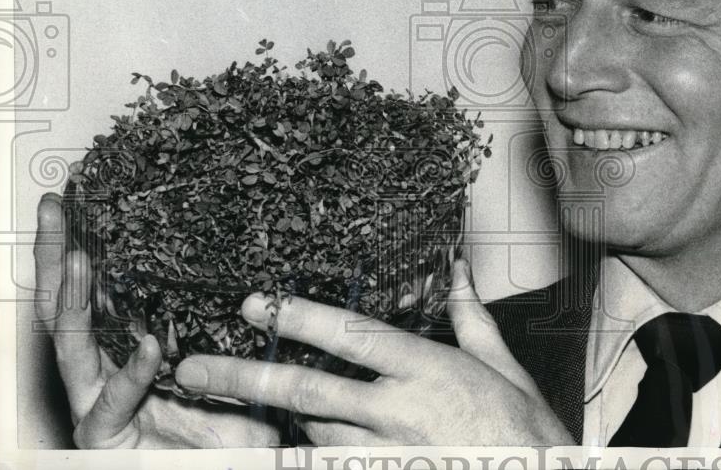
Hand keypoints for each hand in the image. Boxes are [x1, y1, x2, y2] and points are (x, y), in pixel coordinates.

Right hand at [34, 193, 281, 447]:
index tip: (80, 203)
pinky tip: (149, 348)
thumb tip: (260, 277)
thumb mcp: (235, 360)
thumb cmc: (227, 423)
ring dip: (71, 301)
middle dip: (53, 256)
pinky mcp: (105, 437)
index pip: (95, 288)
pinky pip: (114, 401)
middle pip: (66, 305)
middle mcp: (101, 369)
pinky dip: (132, 374)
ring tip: (76, 258)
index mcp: (124, 345)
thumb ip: (235, 321)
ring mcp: (97, 402)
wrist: (219, 467)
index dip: (84, 245)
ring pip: (71, 345)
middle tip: (52, 211)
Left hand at [173, 259, 573, 445]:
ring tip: (231, 403)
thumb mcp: (501, 365)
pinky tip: (283, 446)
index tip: (259, 302)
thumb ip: (470, 316)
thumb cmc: (525, 429)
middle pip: (309, 391)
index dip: (300, 317)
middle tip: (195, 368)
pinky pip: (332, 465)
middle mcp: (399, 412)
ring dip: (277, 419)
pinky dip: (308, 454)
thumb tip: (457, 271)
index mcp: (427, 370)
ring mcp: (388, 454)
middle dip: (246, 377)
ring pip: (313, 433)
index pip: (351, 335)